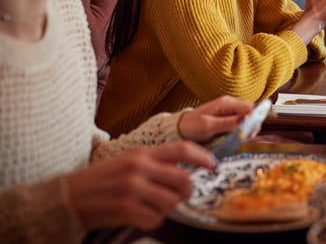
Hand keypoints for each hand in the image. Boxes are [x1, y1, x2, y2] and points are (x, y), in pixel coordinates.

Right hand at [65, 141, 214, 230]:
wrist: (68, 196)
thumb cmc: (101, 179)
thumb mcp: (128, 160)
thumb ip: (155, 161)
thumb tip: (186, 167)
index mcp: (142, 153)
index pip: (183, 149)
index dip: (203, 157)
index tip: (213, 165)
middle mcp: (139, 168)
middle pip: (184, 179)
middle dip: (187, 190)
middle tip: (180, 195)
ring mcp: (132, 188)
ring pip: (172, 201)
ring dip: (167, 207)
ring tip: (153, 205)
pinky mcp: (125, 209)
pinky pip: (156, 218)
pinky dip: (153, 220)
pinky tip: (141, 215)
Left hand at [177, 95, 252, 143]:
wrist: (182, 128)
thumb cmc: (192, 126)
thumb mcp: (208, 126)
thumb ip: (228, 123)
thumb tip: (247, 119)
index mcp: (226, 103)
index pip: (250, 107)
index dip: (254, 119)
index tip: (251, 132)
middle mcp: (231, 105)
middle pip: (251, 112)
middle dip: (253, 125)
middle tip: (247, 137)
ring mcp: (230, 112)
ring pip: (248, 118)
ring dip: (249, 128)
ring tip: (243, 138)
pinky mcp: (229, 119)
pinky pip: (242, 123)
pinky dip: (243, 130)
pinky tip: (238, 137)